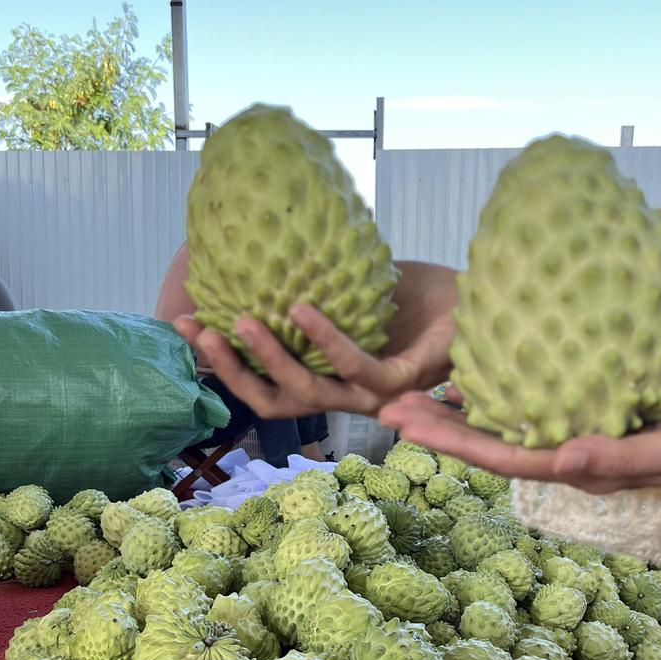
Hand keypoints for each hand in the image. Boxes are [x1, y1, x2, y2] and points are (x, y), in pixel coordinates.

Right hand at [173, 261, 458, 418]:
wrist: (476, 295)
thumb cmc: (413, 291)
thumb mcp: (349, 286)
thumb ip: (308, 284)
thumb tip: (254, 256)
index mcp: (330, 381)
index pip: (267, 388)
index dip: (223, 366)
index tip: (185, 327)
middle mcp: (346, 397)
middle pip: (276, 402)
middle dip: (232, 370)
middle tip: (196, 331)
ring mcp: (375, 395)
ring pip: (310, 393)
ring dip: (270, 358)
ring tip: (239, 320)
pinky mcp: (404, 381)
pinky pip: (357, 368)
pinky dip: (326, 340)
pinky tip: (300, 308)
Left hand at [379, 386, 660, 505]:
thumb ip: (623, 460)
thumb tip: (563, 461)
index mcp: (578, 467)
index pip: (504, 458)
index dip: (454, 442)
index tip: (408, 425)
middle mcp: (564, 455)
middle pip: (489, 444)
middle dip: (437, 428)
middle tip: (386, 404)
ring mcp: (571, 438)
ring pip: (501, 427)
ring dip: (455, 413)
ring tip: (410, 391)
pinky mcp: (582, 417)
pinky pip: (527, 407)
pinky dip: (493, 394)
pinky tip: (467, 375)